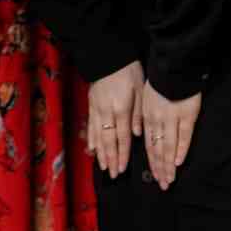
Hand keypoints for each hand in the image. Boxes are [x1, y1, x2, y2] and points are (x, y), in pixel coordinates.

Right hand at [87, 61, 143, 178]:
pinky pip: (90, 125)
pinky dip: (91, 138)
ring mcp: (97, 109)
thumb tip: (138, 134)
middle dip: (111, 158)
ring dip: (100, 152)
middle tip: (113, 174)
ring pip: (98, 135)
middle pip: (108, 140)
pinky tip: (91, 149)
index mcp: (121, 108)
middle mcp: (107, 112)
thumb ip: (138, 113)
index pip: (122, 137)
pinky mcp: (91, 105)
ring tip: (103, 166)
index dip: (122, 154)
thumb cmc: (129, 71)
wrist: (109, 56)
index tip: (122, 168)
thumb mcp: (140, 89)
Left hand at [140, 83, 200, 190]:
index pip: (149, 145)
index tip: (155, 176)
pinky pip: (183, 136)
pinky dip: (180, 150)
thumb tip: (146, 135)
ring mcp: (172, 119)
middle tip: (163, 184)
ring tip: (169, 179)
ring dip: (168, 165)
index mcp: (148, 117)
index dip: (152, 162)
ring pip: (168, 146)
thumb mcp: (147, 99)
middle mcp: (157, 121)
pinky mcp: (186, 115)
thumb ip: (146, 118)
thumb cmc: (161, 82)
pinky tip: (178, 162)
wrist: (174, 66)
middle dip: (159, 169)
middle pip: (157, 149)